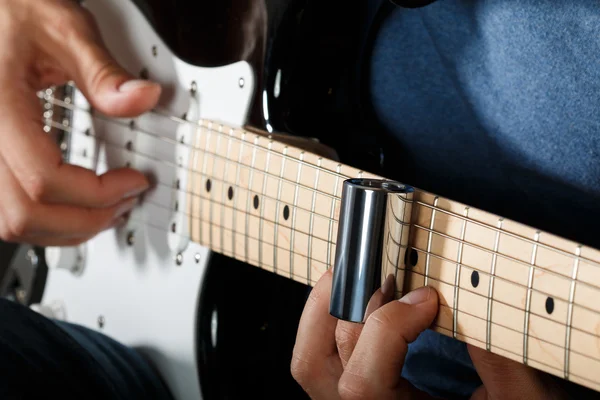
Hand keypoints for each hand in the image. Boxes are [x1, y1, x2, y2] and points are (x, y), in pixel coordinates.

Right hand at [0, 0, 160, 245]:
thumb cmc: (13, 12)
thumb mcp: (63, 29)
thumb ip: (103, 71)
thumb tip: (143, 98)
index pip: (44, 179)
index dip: (96, 193)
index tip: (133, 183)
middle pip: (23, 215)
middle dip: (85, 220)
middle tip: (124, 204)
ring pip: (8, 223)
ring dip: (63, 228)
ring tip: (103, 211)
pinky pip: (2, 211)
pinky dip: (42, 220)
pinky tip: (70, 207)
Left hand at [291, 270, 567, 398]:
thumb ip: (496, 359)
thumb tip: (471, 295)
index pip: (363, 384)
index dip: (388, 330)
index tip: (426, 299)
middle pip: (321, 364)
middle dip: (353, 310)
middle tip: (388, 279)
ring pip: (309, 359)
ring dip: (324, 309)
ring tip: (358, 278)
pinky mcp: (351, 390)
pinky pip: (318, 355)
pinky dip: (326, 319)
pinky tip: (356, 297)